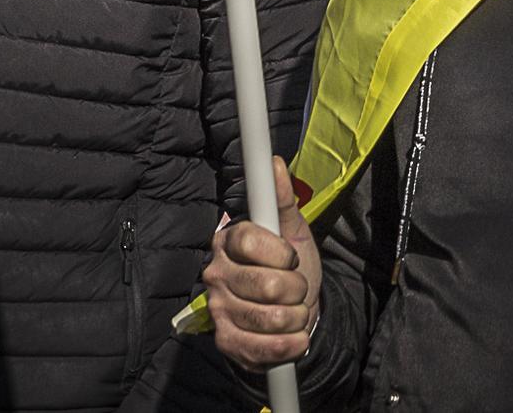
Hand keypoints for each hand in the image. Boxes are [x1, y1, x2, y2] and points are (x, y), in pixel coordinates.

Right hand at [204, 157, 320, 371]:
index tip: (292, 258)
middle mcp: (216, 274)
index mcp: (229, 241)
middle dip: (297, 288)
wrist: (292, 313)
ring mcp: (218, 310)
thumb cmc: (292, 267)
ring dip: (297, 316)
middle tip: (296, 288)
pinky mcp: (225, 343)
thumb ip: (283, 200)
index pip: (249, 240)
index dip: (280, 252)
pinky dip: (289, 344)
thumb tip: (275, 164)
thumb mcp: (293, 232)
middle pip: (266, 284)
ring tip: (295, 310)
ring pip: (270, 317)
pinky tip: (294, 337)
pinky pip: (262, 348)